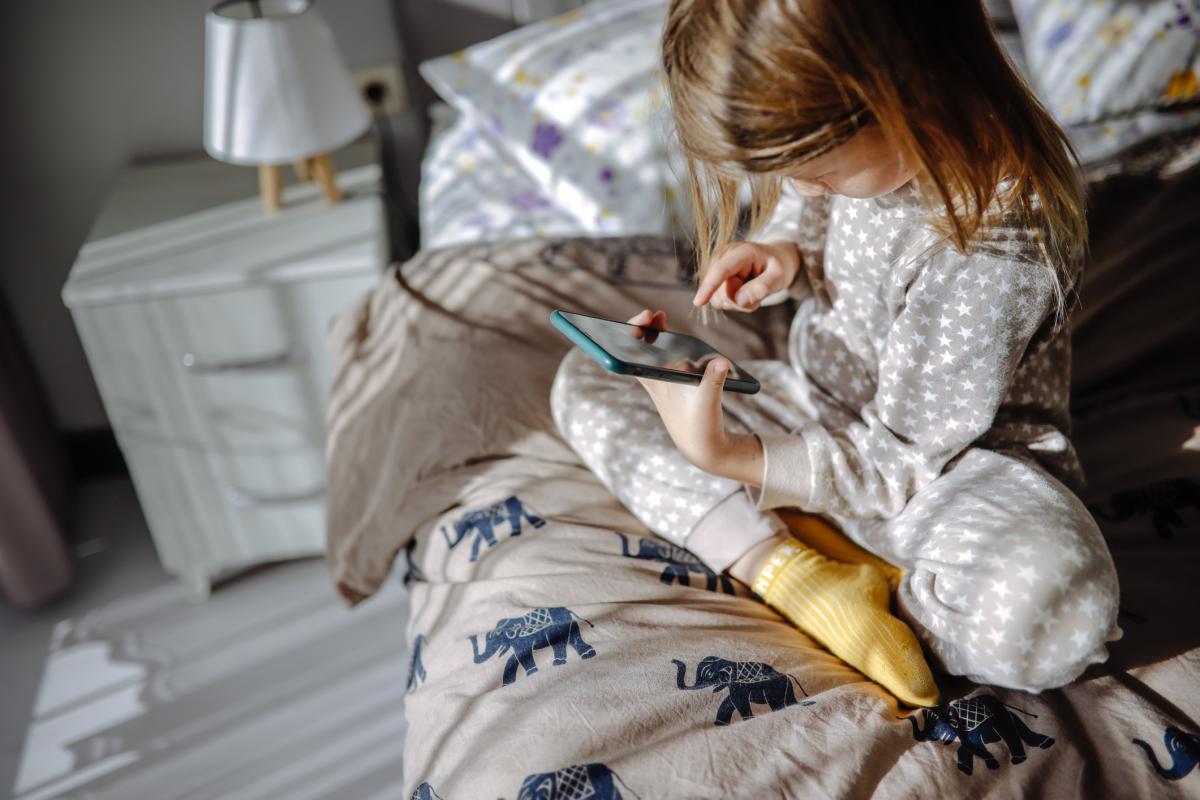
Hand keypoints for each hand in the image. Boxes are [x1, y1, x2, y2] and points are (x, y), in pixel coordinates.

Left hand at [627, 310, 763, 484]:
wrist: (702, 448)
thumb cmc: (701, 428)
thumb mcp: (708, 404)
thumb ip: (713, 382)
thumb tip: (721, 361)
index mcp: (657, 386)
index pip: (634, 357)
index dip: (634, 336)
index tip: (643, 321)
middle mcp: (657, 382)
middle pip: (639, 351)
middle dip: (642, 329)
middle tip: (652, 314)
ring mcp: (664, 381)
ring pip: (651, 353)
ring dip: (653, 334)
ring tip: (658, 317)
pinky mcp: (675, 382)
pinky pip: (664, 358)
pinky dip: (665, 344)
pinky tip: (668, 333)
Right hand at [692, 240, 800, 311]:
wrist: (776, 259)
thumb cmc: (779, 265)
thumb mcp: (779, 276)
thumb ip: (762, 287)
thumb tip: (740, 300)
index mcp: (742, 251)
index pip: (721, 270)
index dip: (709, 287)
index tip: (698, 302)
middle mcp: (724, 256)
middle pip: (721, 292)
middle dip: (740, 301)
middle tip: (759, 293)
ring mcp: (717, 267)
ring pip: (719, 299)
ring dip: (738, 303)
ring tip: (753, 290)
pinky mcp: (715, 279)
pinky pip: (720, 300)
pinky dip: (734, 302)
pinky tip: (745, 291)